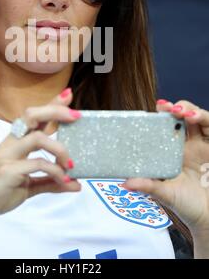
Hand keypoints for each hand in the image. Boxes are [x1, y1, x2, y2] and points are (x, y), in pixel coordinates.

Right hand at [0, 89, 80, 213]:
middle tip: (75, 116)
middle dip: (55, 110)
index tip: (68, 94)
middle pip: (32, 115)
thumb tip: (76, 184)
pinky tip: (64, 180)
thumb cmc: (0, 190)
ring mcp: (8, 155)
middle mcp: (11, 142)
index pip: (34, 116)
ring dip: (60, 149)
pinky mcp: (7, 171)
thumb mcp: (30, 185)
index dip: (51, 104)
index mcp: (16, 141)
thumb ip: (51, 181)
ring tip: (71, 165)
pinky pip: (37, 164)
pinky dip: (55, 171)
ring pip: (37, 138)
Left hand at [123, 100, 208, 240]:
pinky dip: (205, 120)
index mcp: (172, 150)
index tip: (157, 107)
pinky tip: (196, 119)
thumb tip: (125, 183)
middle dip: (177, 107)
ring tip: (184, 113)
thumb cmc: (185, 204)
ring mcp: (203, 145)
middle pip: (184, 116)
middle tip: (169, 107)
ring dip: (193, 111)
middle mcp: (188, 144)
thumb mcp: (165, 193)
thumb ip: (148, 186)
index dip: (163, 113)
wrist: (207, 218)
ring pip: (200, 119)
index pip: (167, 124)